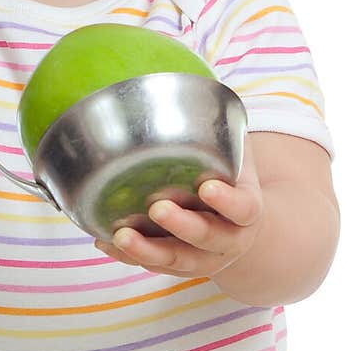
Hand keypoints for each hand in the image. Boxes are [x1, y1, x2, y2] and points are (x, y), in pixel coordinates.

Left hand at [94, 141, 263, 277]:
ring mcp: (202, 258)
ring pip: (176, 260)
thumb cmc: (230, 178)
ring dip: (148, 250)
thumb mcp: (236, 154)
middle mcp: (228, 239)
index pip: (243, 208)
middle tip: (157, 208)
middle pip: (207, 238)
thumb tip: (193, 84)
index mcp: (247, 210)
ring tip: (121, 235)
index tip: (206, 187)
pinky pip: (152, 265)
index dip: (227, 201)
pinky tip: (104, 242)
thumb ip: (221, 130)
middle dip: (181, 225)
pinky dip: (128, 257)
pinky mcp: (177, 266)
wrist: (239, 226)